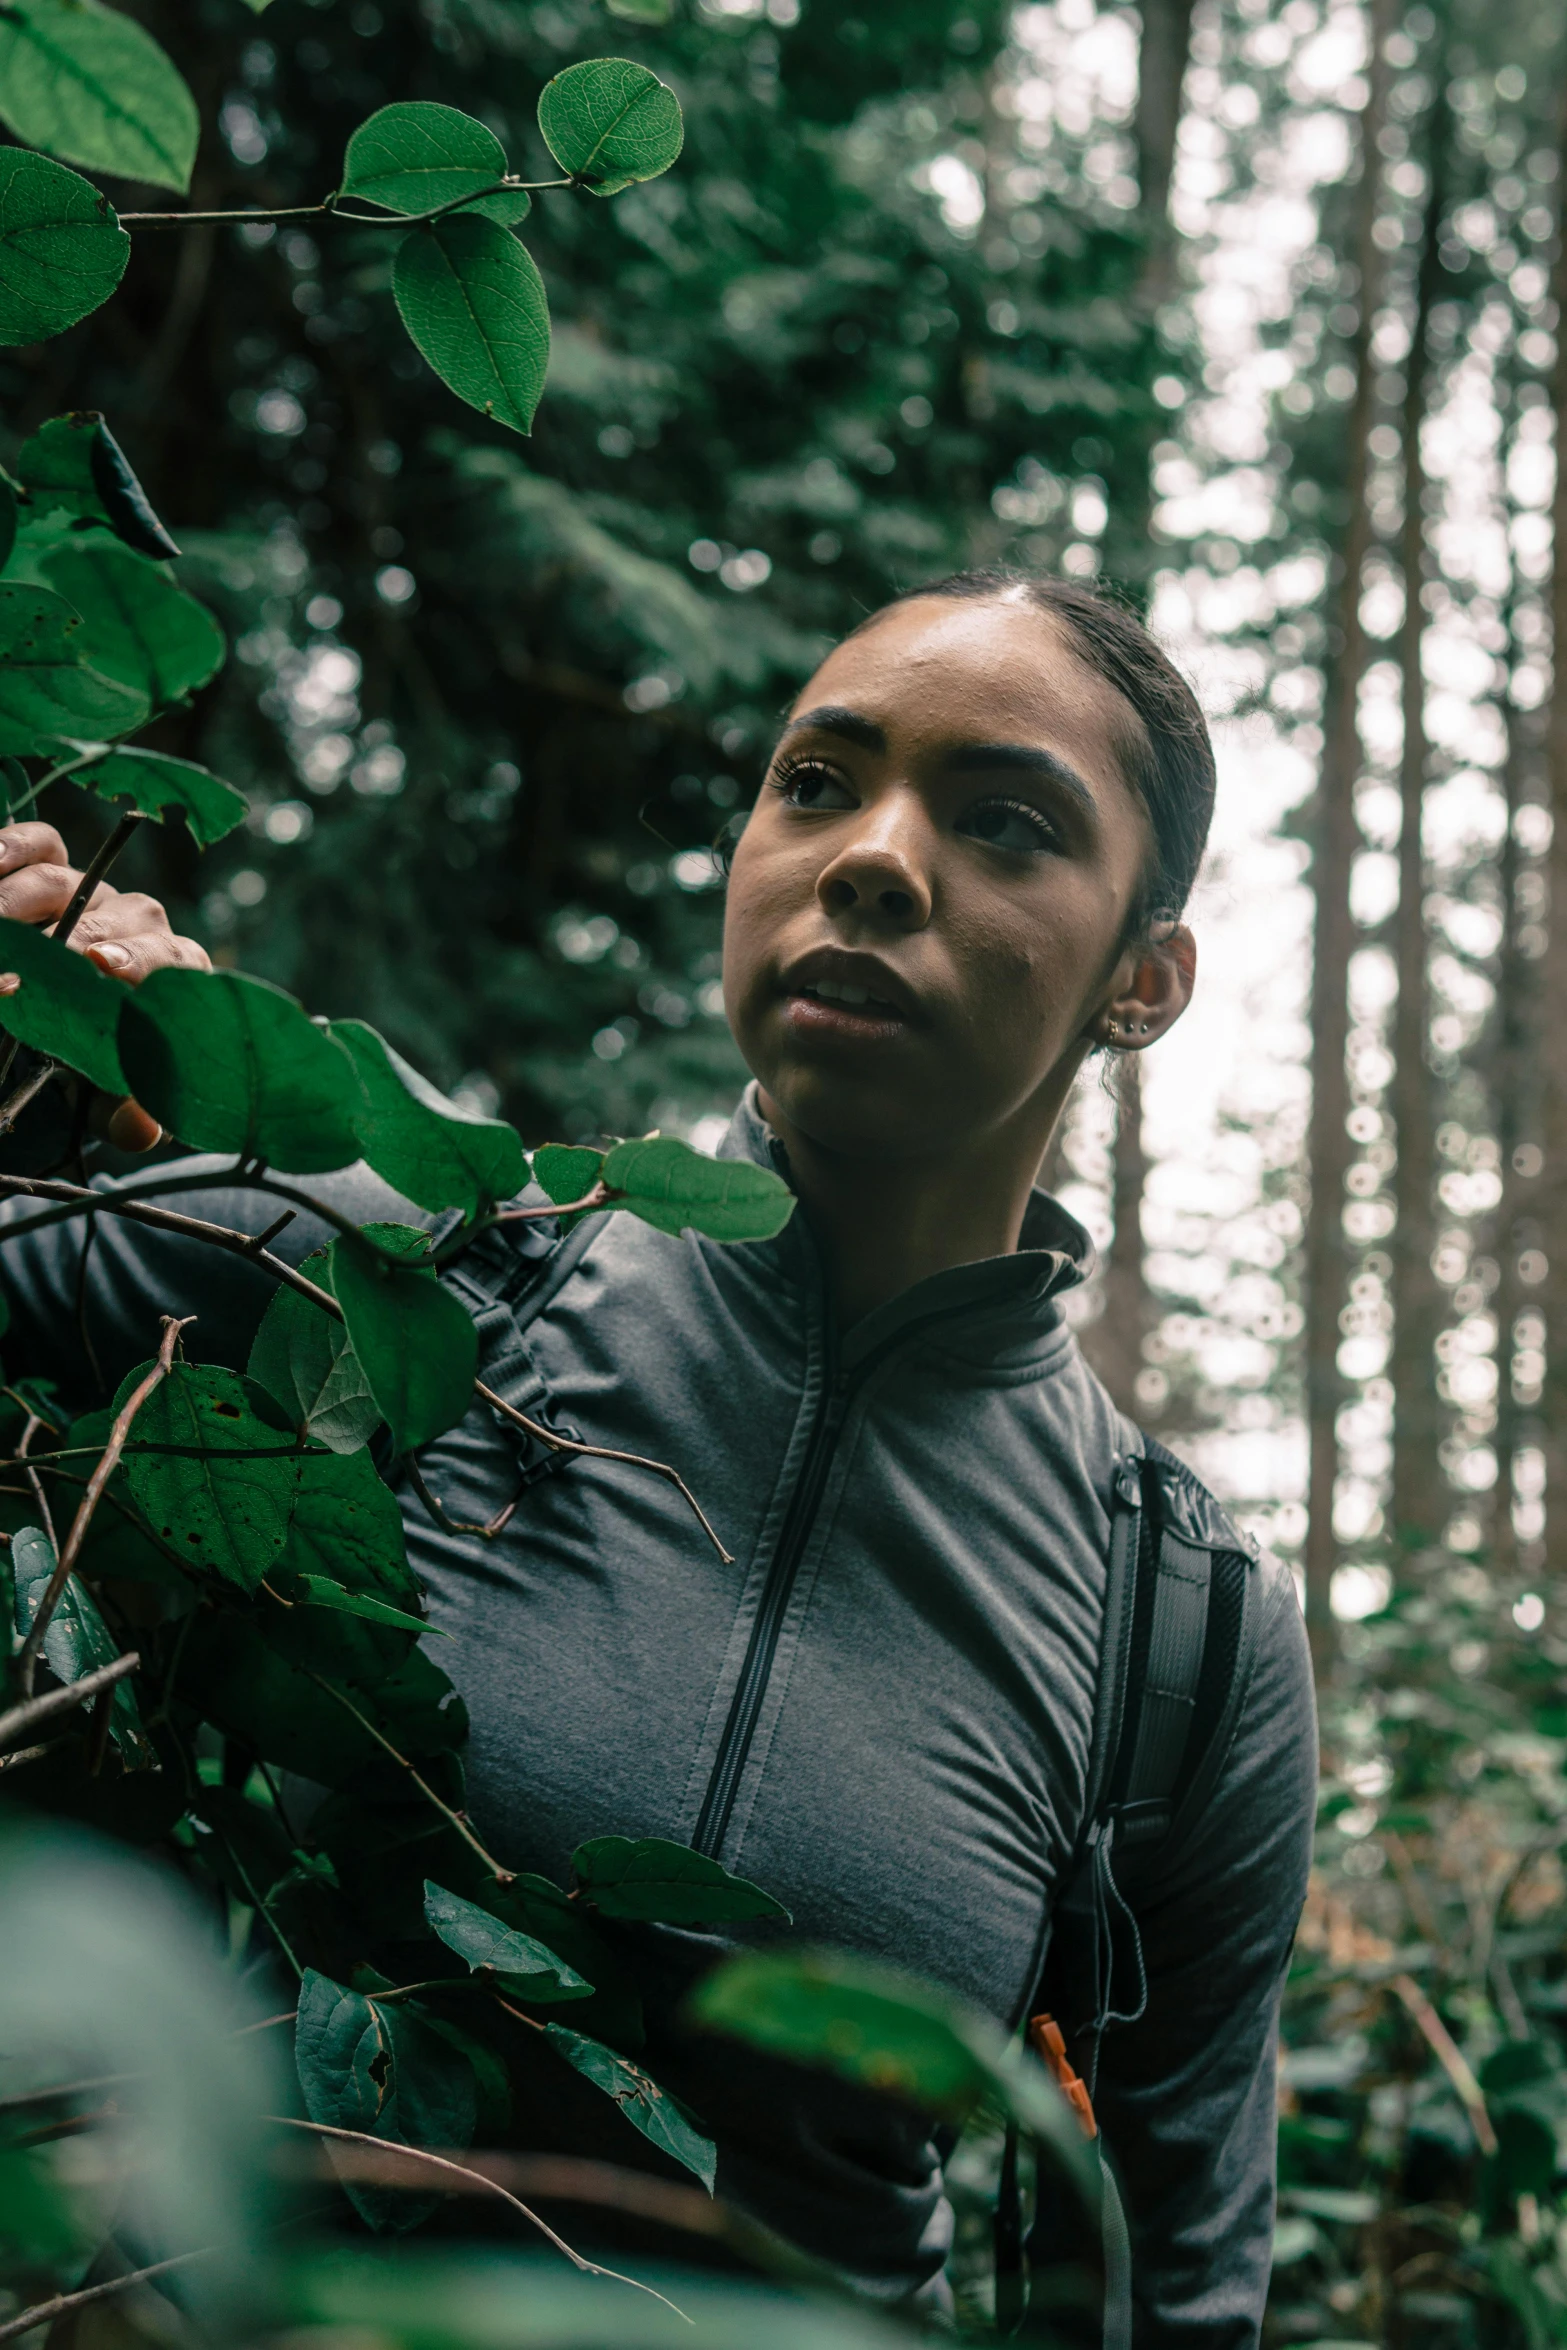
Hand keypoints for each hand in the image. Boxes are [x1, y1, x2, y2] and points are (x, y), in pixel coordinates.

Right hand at [0, 820, 210, 1150]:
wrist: (65, 1030)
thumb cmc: (97, 1060)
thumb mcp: (108, 1099)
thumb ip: (128, 1116)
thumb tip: (140, 1129)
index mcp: (174, 976)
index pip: (171, 961)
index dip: (137, 960)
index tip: (102, 967)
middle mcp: (143, 924)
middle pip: (120, 917)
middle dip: (70, 938)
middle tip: (29, 961)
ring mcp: (97, 890)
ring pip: (69, 878)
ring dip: (22, 899)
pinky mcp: (54, 863)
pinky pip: (38, 843)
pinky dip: (11, 846)